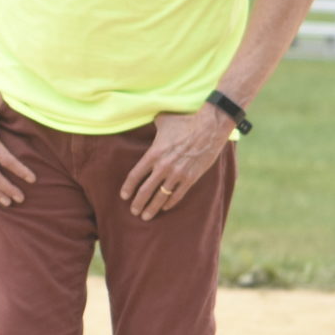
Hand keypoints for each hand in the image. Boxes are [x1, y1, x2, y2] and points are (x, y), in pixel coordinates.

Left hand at [119, 106, 235, 221]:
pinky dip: (170, 203)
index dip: (128, 188)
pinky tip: (165, 207)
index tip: (124, 196)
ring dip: (152, 208)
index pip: (135, 175)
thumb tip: (147, 118)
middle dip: (137, 203)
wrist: (210, 128)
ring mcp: (177, 174)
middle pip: (145, 190)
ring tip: (146, 216)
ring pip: (161, 197)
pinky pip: (178, 195)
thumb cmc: (185, 121)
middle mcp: (163, 167)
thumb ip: (153, 125)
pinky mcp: (191, 178)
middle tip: (133, 211)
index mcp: (154, 154)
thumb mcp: (163, 120)